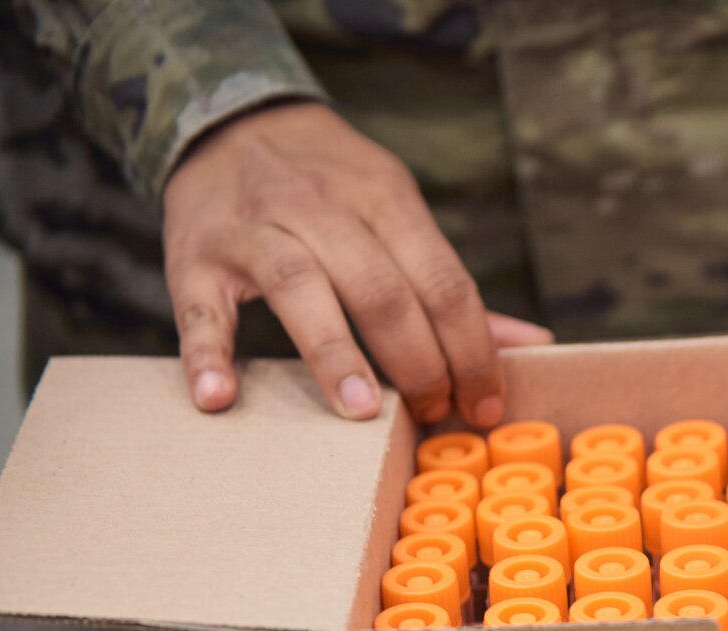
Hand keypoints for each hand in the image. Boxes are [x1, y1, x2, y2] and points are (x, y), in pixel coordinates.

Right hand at [162, 102, 549, 423]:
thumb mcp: (396, 212)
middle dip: (416, 360)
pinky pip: (200, 306)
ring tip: (361, 412)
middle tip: (430, 414)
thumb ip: (449, 284)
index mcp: (385, 200)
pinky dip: (207, 353)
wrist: (229, 120)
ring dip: (333, 354)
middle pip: (380, 289)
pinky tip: (220, 396)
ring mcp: (254, 228)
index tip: (483, 404)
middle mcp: (321, 208)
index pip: (444, 281)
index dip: (471, 349)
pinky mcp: (193, 252)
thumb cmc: (331, 188)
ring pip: (300, 288)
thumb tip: (533, 345)